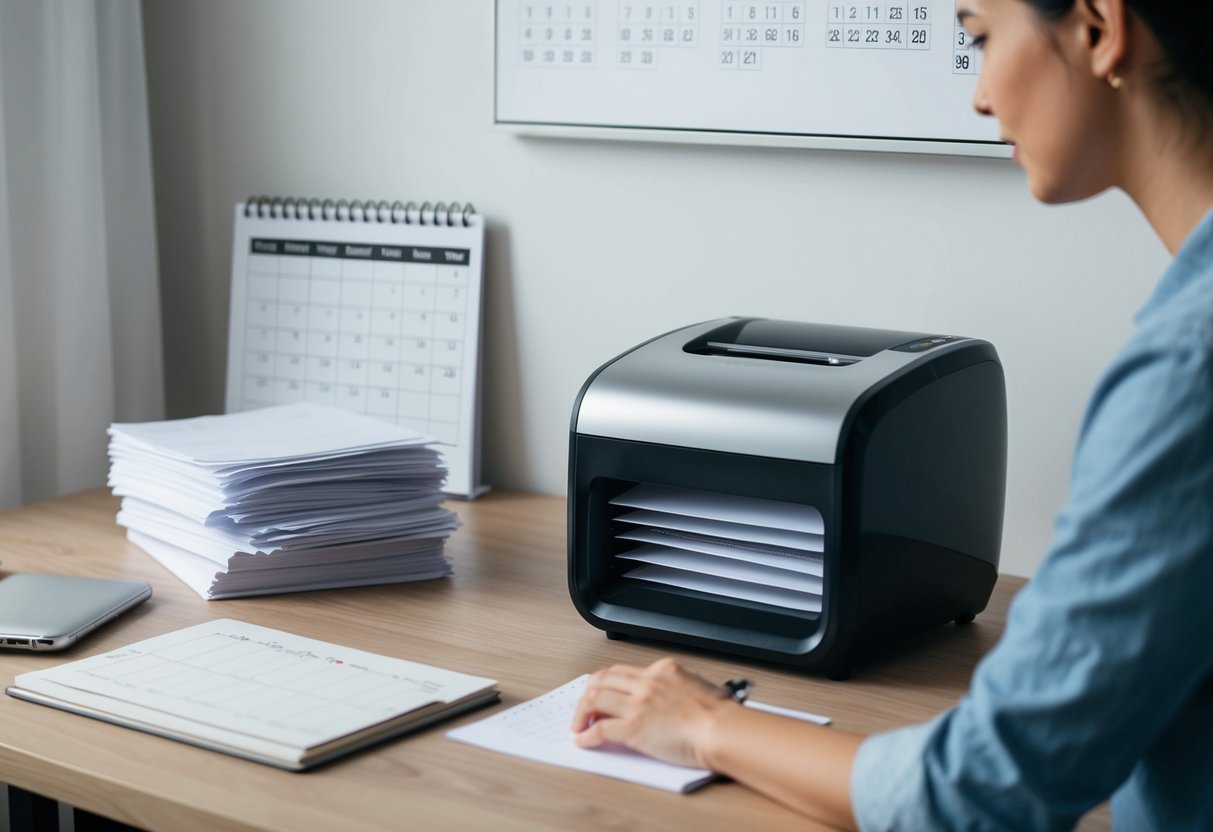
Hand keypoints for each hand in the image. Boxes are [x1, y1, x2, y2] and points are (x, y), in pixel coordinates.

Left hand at [570, 657, 737, 767]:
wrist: (723, 730)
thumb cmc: (720, 715)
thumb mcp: (699, 686)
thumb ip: (679, 687)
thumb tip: (673, 697)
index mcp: (663, 669)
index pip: (623, 671)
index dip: (607, 683)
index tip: (602, 693)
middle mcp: (647, 681)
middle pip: (602, 679)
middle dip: (588, 693)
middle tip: (583, 708)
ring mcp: (638, 703)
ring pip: (594, 698)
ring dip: (581, 712)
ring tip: (578, 725)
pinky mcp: (633, 727)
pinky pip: (600, 728)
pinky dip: (586, 735)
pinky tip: (583, 741)